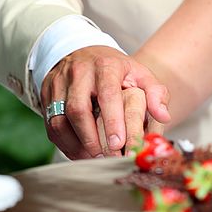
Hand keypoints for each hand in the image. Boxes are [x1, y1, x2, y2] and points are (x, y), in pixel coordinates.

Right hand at [42, 46, 169, 159]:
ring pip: (59, 119)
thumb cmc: (116, 70)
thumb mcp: (139, 74)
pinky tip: (79, 153)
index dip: (112, 120)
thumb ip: (156, 93)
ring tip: (92, 159)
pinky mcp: (46, 95)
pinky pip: (51, 125)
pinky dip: (64, 143)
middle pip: (77, 108)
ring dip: (75, 144)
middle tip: (104, 157)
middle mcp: (78, 73)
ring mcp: (59, 83)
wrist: (83, 52)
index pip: (107, 94)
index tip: (118, 143)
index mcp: (105, 66)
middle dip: (90, 137)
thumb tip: (164, 116)